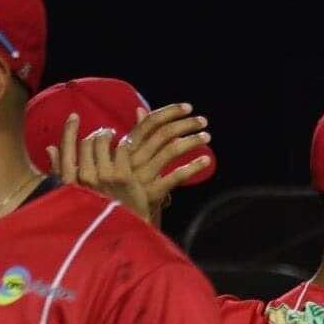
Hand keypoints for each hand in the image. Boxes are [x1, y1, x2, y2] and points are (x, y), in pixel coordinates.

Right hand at [50, 117, 152, 221]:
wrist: (125, 233)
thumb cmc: (99, 216)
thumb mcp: (75, 196)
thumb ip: (62, 171)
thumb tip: (50, 148)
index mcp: (70, 183)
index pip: (66, 149)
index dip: (70, 130)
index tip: (74, 117)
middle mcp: (85, 178)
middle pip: (86, 144)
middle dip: (94, 135)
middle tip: (102, 133)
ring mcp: (105, 176)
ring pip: (102, 142)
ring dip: (108, 135)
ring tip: (113, 136)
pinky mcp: (124, 176)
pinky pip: (121, 149)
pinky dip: (123, 143)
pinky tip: (125, 145)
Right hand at [118, 103, 211, 218]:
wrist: (117, 215)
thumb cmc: (124, 184)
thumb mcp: (124, 157)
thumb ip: (136, 134)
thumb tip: (141, 109)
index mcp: (126, 148)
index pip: (149, 123)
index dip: (170, 112)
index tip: (187, 107)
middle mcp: (133, 159)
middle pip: (163, 134)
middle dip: (186, 124)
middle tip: (203, 120)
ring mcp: (142, 175)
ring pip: (171, 151)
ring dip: (192, 141)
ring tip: (206, 137)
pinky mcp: (152, 192)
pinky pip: (176, 177)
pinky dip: (193, 167)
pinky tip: (207, 160)